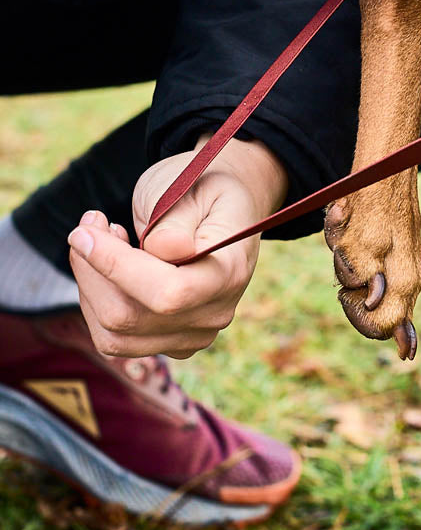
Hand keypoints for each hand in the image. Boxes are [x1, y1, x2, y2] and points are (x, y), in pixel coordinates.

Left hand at [66, 136, 287, 359]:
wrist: (223, 207)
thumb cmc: (203, 188)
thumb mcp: (190, 187)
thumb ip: (174, 221)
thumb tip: (160, 249)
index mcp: (229, 272)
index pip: (167, 292)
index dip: (115, 266)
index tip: (83, 232)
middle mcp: (215, 313)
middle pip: (129, 318)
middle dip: (93, 271)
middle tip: (89, 225)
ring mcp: (194, 334)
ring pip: (114, 335)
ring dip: (91, 288)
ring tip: (101, 241)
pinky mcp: (172, 342)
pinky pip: (117, 339)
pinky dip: (98, 303)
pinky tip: (111, 267)